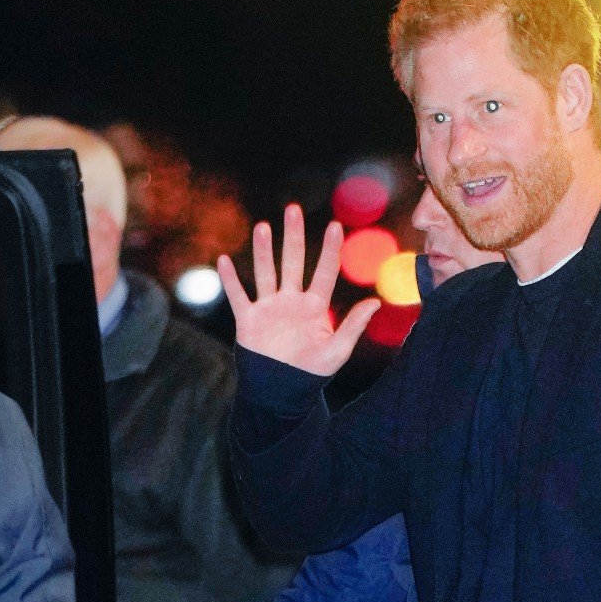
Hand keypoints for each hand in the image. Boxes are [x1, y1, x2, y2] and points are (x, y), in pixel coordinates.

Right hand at [219, 203, 378, 375]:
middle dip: (293, 236)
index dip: (330, 249)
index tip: (335, 225)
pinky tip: (224, 260)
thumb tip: (376, 301)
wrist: (283, 392)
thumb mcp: (337, 350)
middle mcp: (291, 301)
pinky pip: (238, 296)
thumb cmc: (313, 373)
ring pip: (266, 272)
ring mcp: (269, 307)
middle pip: (292, 261)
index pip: (325, 271)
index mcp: (315, 306)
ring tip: (263, 226)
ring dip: (263, 250)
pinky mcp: (249, 319)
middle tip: (293, 209)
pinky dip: (231, 280)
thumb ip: (354, 325)